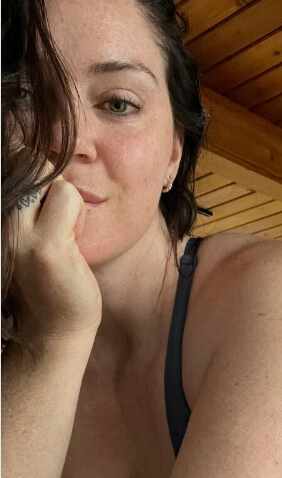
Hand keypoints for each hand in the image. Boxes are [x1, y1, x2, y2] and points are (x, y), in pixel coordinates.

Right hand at [11, 167, 101, 343]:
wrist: (53, 328)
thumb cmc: (44, 275)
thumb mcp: (24, 230)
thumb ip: (24, 198)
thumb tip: (29, 150)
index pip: (9, 157)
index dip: (31, 167)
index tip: (42, 206)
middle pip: (23, 158)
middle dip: (47, 178)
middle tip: (54, 218)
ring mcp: (16, 235)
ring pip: (49, 176)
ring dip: (65, 199)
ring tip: (62, 233)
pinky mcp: (45, 247)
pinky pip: (68, 196)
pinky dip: (77, 213)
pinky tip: (72, 242)